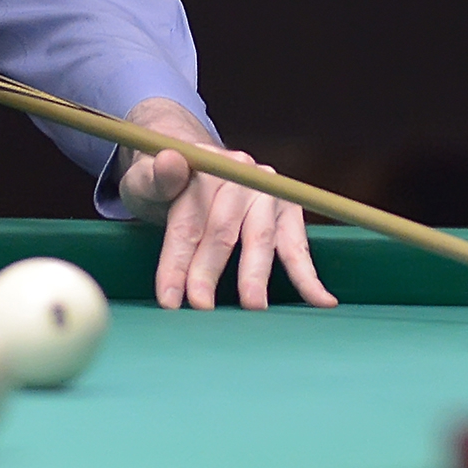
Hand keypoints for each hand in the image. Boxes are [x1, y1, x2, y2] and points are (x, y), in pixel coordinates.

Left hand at [117, 98, 337, 311]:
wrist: (190, 165)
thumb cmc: (164, 185)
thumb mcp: (145, 179)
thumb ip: (156, 177)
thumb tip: (170, 160)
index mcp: (203, 166)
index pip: (189, 219)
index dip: (176, 261)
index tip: (169, 298)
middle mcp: (239, 174)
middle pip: (223, 229)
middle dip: (209, 272)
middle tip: (201, 307)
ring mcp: (267, 190)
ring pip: (260, 237)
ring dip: (255, 275)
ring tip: (252, 307)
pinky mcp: (286, 208)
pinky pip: (297, 244)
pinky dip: (308, 275)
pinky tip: (322, 300)